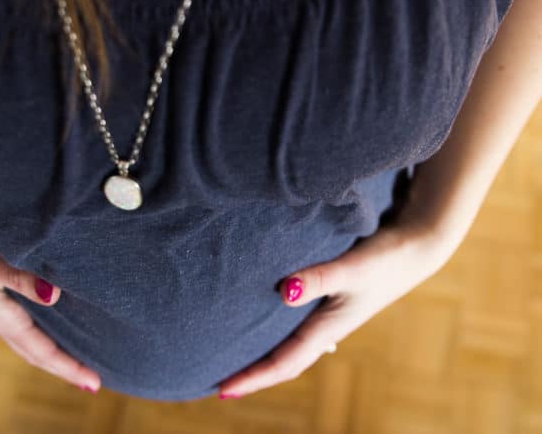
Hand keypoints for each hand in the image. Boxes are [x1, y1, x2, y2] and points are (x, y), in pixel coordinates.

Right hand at [0, 207, 100, 392]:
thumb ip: (23, 279)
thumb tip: (55, 296)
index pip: (42, 350)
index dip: (69, 367)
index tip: (94, 384)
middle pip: (35, 352)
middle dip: (62, 366)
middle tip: (88, 380)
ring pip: (25, 339)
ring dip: (48, 351)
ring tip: (70, 357)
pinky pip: (17, 322)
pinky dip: (35, 331)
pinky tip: (42, 319)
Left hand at [217, 217, 456, 398]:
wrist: (417, 249)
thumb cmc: (385, 259)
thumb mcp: (350, 269)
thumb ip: (318, 279)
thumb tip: (284, 292)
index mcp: (328, 329)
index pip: (283, 363)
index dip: (252, 378)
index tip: (222, 389)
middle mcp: (327, 329)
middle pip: (285, 363)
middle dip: (255, 376)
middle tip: (221, 384)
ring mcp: (331, 318)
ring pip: (291, 348)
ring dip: (266, 359)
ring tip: (239, 361)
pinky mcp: (333, 303)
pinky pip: (299, 330)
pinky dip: (279, 337)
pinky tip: (271, 329)